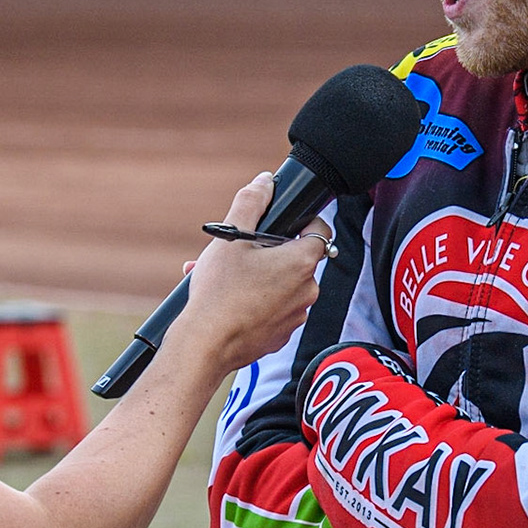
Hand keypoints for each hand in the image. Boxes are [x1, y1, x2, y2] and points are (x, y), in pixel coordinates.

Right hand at [170, 173, 329, 374]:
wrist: (207, 344)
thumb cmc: (220, 292)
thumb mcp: (231, 237)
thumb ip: (251, 202)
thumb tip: (264, 182)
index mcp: (303, 262)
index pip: (320, 229)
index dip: (302, 221)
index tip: (279, 223)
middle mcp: (308, 290)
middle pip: (295, 258)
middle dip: (267, 252)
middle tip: (236, 253)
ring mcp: (296, 316)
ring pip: (281, 285)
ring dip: (257, 278)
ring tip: (222, 278)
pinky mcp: (281, 336)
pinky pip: (274, 310)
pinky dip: (256, 303)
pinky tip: (228, 302)